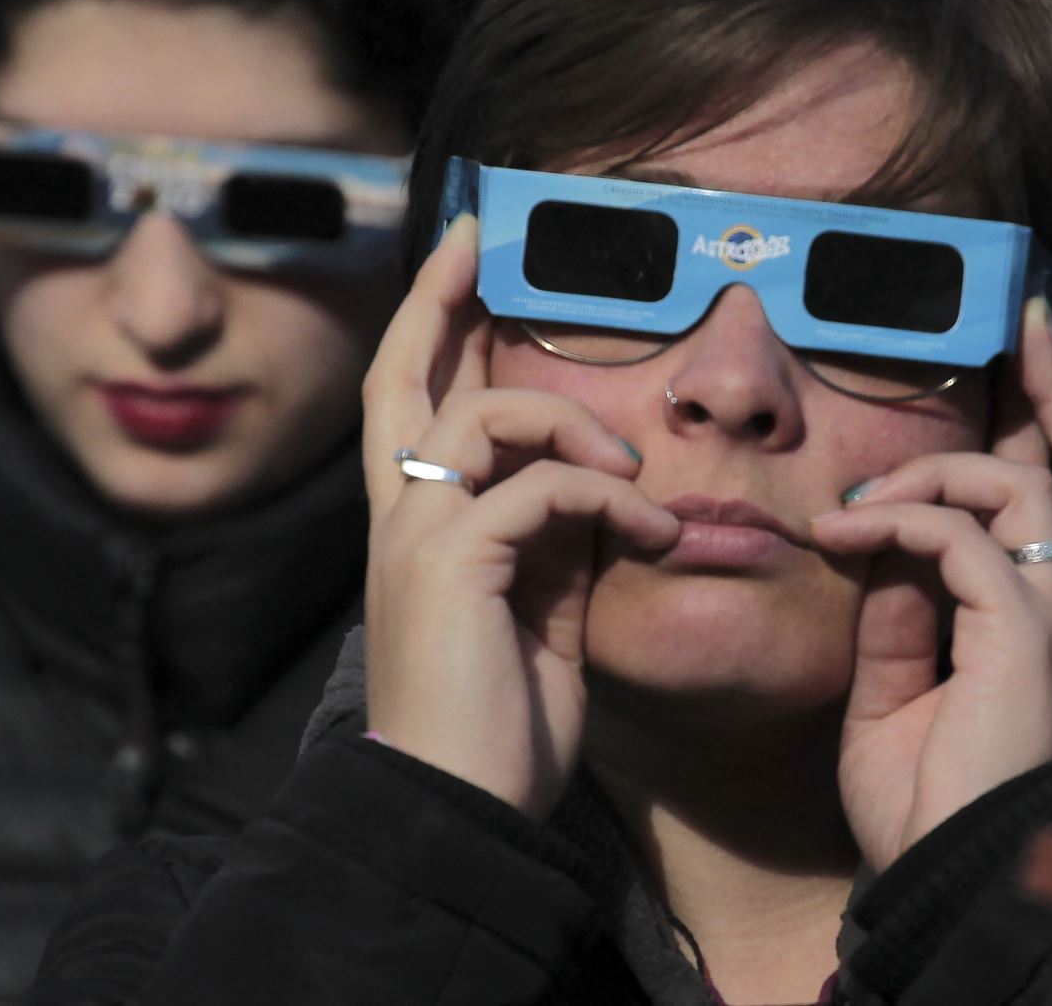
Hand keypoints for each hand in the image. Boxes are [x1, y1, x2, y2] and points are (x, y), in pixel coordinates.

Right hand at [360, 216, 679, 818]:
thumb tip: (600, 487)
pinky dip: (609, 501)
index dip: (430, 330)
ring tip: (635, 483)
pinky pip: (544, 487)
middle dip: (438, 299)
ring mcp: (417, 537)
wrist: (458, 810)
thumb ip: (554, 542)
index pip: (411, 406)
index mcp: (416, 531)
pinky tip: (652, 542)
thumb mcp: (539, 614)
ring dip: (575, 429)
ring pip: (489, 416)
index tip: (464, 267)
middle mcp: (399, 519)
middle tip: (475, 241)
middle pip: (404, 377)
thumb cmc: (498, 726)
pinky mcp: (453, 561)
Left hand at [812, 298, 1051, 870]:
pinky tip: (844, 531)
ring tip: (860, 497)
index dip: (1051, 423)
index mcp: (1043, 619)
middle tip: (1020, 329)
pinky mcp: (1023, 637)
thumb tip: (879, 545)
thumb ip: (900, 616)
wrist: (946, 876)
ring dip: (937, 466)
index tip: (1019, 356)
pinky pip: (964, 538)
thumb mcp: (898, 690)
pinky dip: (901, 518)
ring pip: (1028, 486)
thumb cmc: (926, 799)